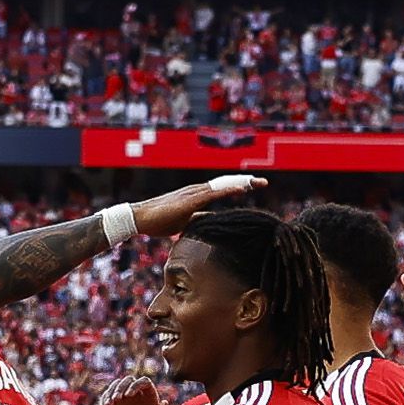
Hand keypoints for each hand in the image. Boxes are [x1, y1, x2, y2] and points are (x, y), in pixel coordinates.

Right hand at [97, 376, 170, 404]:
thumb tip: (164, 402)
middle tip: (117, 400)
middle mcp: (138, 398)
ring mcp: (125, 402)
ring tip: (109, 404)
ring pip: (117, 386)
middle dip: (121, 386)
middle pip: (129, 380)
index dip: (136, 385)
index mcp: (151, 399)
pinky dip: (105, 398)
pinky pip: (107, 396)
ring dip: (111, 391)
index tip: (128, 396)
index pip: (144, 382)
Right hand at [126, 176, 265, 240]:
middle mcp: (197, 190)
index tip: (255, 187)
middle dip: (245, 182)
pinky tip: (241, 189)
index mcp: (197, 195)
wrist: (139, 218)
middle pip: (226, 183)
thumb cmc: (159, 220)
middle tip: (264, 182)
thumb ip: (199, 219)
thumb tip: (212, 222)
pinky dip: (229, 190)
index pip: (222, 188)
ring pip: (222, 184)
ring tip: (257, 182)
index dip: (239, 186)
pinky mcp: (190, 200)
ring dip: (241, 183)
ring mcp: (193, 193)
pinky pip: (213, 193)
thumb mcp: (185, 222)